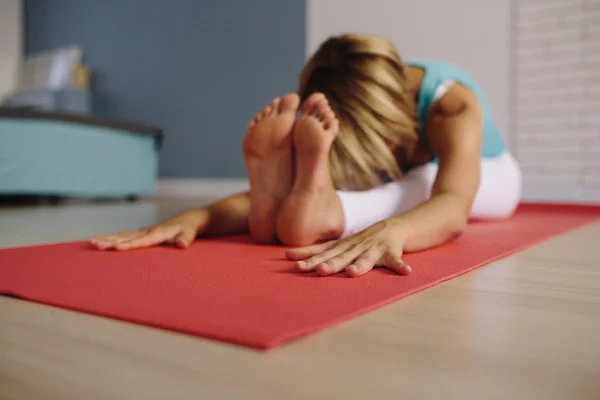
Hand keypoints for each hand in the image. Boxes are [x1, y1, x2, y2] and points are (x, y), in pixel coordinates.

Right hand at [90, 210, 207, 250]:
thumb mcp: (189, 234)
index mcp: (158, 233)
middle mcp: (147, 231)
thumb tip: (182, 244)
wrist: (185, 220)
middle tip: (95, 244)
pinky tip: (99, 240)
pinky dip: (111, 238)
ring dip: (107, 239)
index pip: (141, 241)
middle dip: (111, 241)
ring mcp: (142, 231)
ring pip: (122, 235)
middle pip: (126, 237)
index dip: (129, 245)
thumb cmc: (187, 229)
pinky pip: (123, 235)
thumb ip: (185, 239)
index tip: (116, 248)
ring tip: (92, 242)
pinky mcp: (140, 233)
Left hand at [285, 220, 411, 277]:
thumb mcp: (337, 245)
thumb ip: (315, 251)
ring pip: (366, 259)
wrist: (392, 228)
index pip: (323, 254)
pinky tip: (406, 272)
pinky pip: (396, 262)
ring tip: (353, 273)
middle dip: (331, 265)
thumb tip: (286, 256)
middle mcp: (356, 248)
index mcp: (342, 247)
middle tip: (319, 271)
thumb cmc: (359, 242)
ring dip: (361, 266)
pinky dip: (400, 267)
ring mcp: (374, 250)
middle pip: (341, 257)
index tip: (295, 265)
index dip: (310, 259)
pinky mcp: (391, 254)